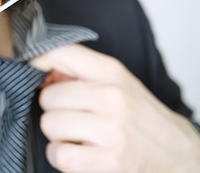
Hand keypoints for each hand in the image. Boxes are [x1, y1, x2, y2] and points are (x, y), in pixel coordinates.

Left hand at [29, 44, 199, 172]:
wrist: (179, 156)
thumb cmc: (140, 117)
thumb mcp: (116, 82)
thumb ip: (77, 69)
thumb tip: (36, 63)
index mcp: (111, 72)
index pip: (57, 53)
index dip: (37, 62)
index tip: (38, 73)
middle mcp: (112, 97)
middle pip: (47, 97)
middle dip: (55, 109)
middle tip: (77, 116)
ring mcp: (111, 130)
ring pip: (49, 125)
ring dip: (59, 135)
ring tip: (81, 136)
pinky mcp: (107, 162)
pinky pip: (58, 154)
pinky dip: (63, 157)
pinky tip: (81, 153)